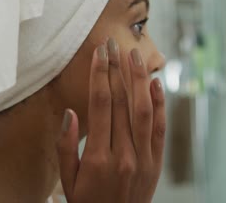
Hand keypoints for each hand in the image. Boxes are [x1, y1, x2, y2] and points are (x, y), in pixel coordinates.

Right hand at [57, 38, 165, 202]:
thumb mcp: (67, 181)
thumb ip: (65, 146)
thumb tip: (70, 112)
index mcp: (97, 159)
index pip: (101, 106)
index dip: (100, 75)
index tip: (99, 54)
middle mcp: (124, 155)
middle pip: (122, 102)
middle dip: (117, 69)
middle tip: (114, 44)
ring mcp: (144, 158)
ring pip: (143, 110)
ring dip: (139, 79)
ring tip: (133, 54)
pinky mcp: (157, 162)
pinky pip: (160, 128)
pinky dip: (159, 104)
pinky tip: (155, 83)